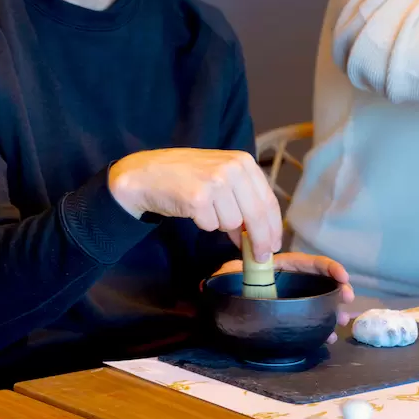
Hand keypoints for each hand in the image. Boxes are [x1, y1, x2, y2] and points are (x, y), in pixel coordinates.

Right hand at [109, 148, 282, 261]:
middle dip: (259, 241)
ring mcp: (215, 182)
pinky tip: (191, 208)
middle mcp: (232, 168)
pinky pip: (211, 226)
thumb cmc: (183, 175)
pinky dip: (202, 223)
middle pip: (256, 215)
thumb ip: (242, 196)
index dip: (273, 227)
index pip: (267, 200)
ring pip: (232, 223)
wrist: (145, 174)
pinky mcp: (198, 198)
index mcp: (242, 160)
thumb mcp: (219, 174)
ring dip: (219, 224)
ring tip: (203, 208)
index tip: (273, 245)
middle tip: (259, 258)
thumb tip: (260, 234)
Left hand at [215, 252, 355, 341]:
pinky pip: (312, 319)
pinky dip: (322, 328)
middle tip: (347, 303)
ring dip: (334, 311)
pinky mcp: (294, 316)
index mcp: (281, 267)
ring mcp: (295, 299)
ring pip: (321, 302)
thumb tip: (208, 284)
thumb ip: (223, 276)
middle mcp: (292, 282)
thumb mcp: (227, 276)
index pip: (309, 262)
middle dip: (339, 291)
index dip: (329, 267)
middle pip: (322, 282)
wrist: (225, 303)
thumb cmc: (229, 283)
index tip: (342, 277)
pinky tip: (328, 338)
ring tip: (341, 321)